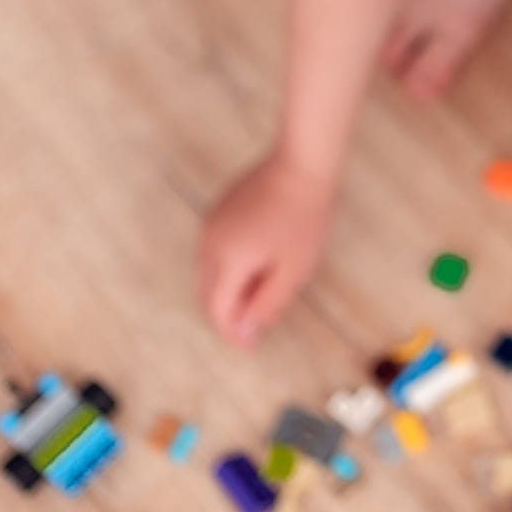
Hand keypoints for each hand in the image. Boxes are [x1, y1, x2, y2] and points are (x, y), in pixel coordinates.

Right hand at [197, 150, 335, 346]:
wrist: (301, 165)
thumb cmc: (304, 217)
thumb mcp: (294, 270)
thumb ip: (266, 304)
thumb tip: (245, 328)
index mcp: (227, 260)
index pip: (218, 310)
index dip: (233, 333)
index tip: (251, 346)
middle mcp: (210, 244)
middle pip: (207, 294)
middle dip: (227, 315)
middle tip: (254, 327)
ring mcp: (211, 225)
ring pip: (209, 273)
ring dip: (228, 292)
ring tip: (260, 296)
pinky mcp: (218, 212)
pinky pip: (215, 251)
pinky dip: (228, 269)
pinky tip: (256, 266)